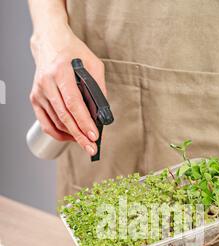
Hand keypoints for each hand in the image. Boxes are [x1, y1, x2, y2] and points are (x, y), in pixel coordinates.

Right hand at [30, 26, 106, 155]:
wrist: (50, 42)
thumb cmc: (73, 52)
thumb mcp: (93, 64)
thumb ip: (99, 88)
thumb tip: (102, 114)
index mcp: (61, 71)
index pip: (73, 102)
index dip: (84, 122)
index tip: (94, 136)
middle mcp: (47, 82)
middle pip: (64, 116)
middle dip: (80, 136)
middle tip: (91, 149)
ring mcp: (39, 92)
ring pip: (56, 122)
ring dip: (72, 135)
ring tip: (85, 142)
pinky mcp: (35, 99)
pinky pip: (46, 123)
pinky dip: (59, 133)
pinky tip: (71, 137)